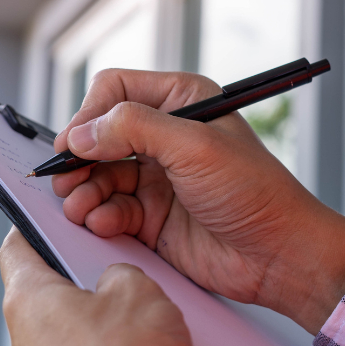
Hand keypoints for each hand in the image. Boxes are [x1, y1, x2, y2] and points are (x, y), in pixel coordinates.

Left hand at [0, 226, 191, 345]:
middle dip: (90, 274)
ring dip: (109, 316)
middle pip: (53, 287)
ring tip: (147, 313)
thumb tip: (118, 282)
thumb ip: (122, 272)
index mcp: (29, 297)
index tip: (51, 212)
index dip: (36, 223)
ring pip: (76, 324)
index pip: (17, 246)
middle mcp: (26, 335)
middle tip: (121, 263)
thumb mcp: (138, 292)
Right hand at [51, 69, 344, 334]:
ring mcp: (156, 177)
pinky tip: (103, 223)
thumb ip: (135, 129)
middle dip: (79, 157)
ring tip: (80, 206)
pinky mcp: (151, 216)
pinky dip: (98, 215)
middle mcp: (165, 135)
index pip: (116, 90)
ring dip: (83, 190)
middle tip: (65, 178)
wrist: (279, 254)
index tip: (74, 143)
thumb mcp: (195, 147)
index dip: (90, 114)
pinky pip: (109, 209)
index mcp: (181, 101)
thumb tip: (82, 133)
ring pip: (98, 174)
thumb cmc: (255, 191)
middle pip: (99, 134)